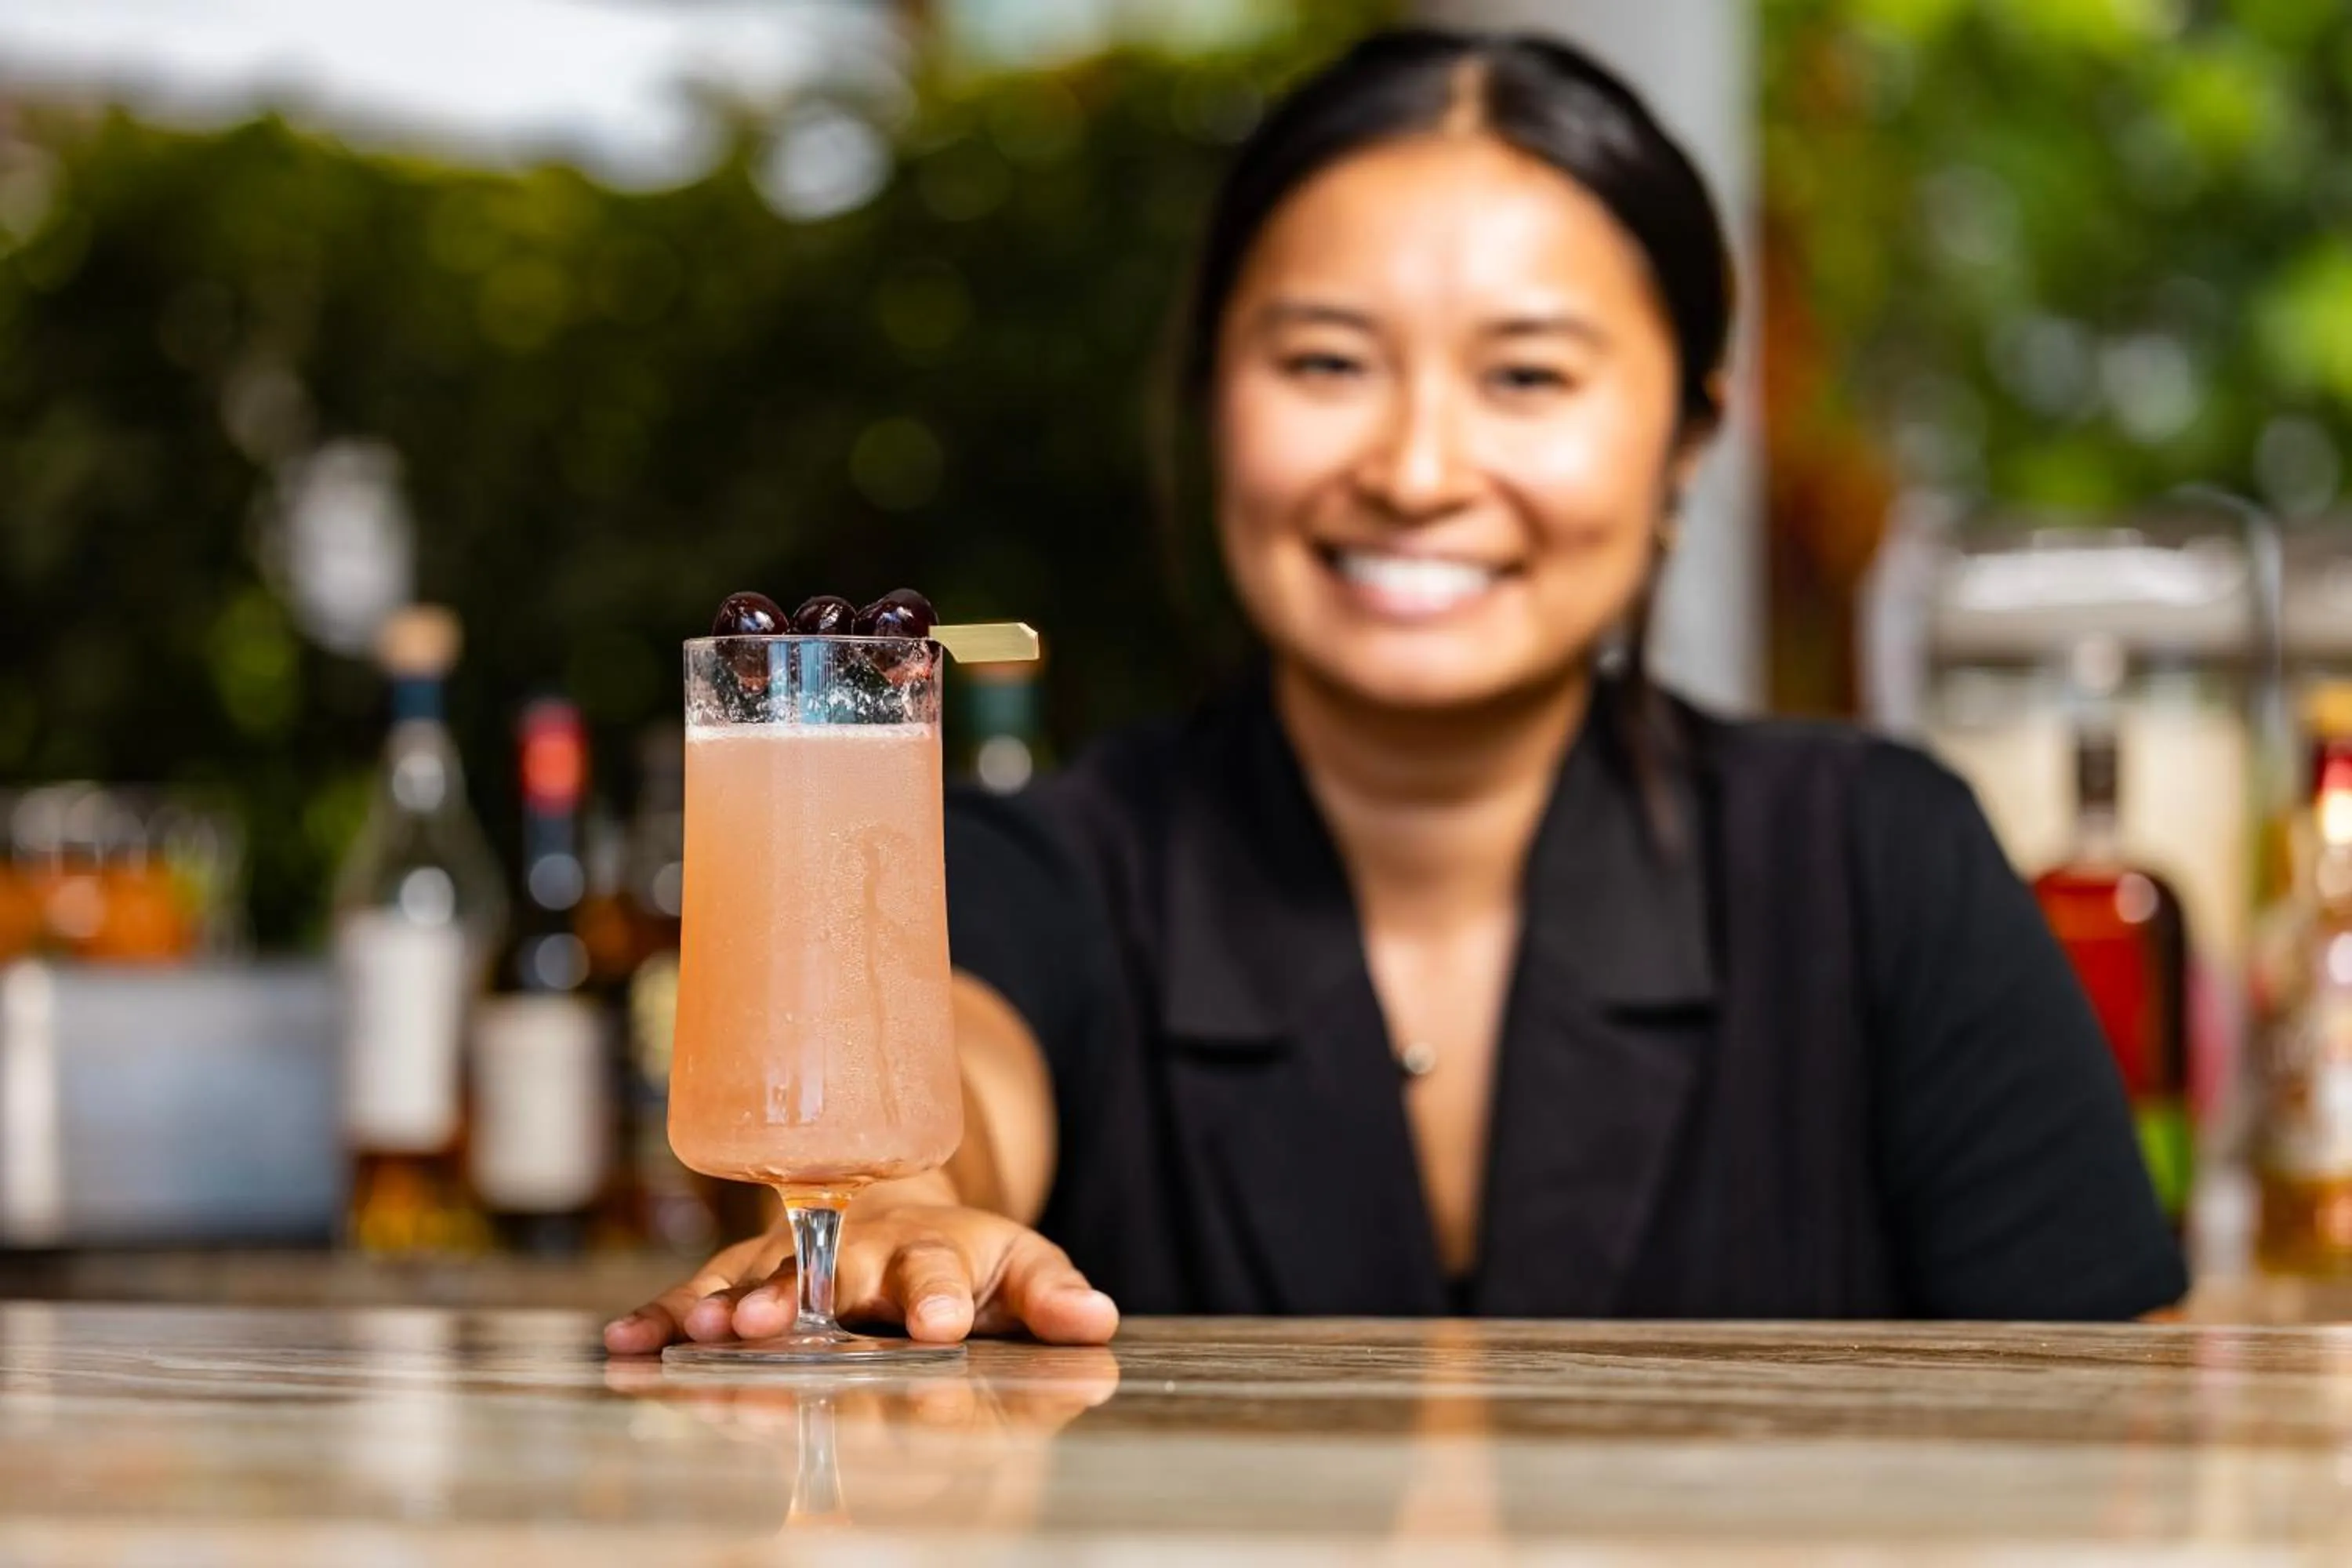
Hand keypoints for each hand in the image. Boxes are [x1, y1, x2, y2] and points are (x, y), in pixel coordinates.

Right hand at [602, 1191, 1119, 1353]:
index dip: (935, 1292)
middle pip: (827, 1273)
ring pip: (754, 1279)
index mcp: (929, 1249)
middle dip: (800, 1299)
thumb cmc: (965, 1255)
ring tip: (701, 1329)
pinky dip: (663, 1316)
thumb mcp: (1022, 1268)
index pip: (935, 1267)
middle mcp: (855, 1248)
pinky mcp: (747, 1274)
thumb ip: (1052, 1294)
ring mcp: (795, 1259)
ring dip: (725, 1304)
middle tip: (772, 1322)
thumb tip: (1097, 1321)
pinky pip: (699, 1293)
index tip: (938, 1320)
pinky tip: (626, 1343)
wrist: (894, 1204)